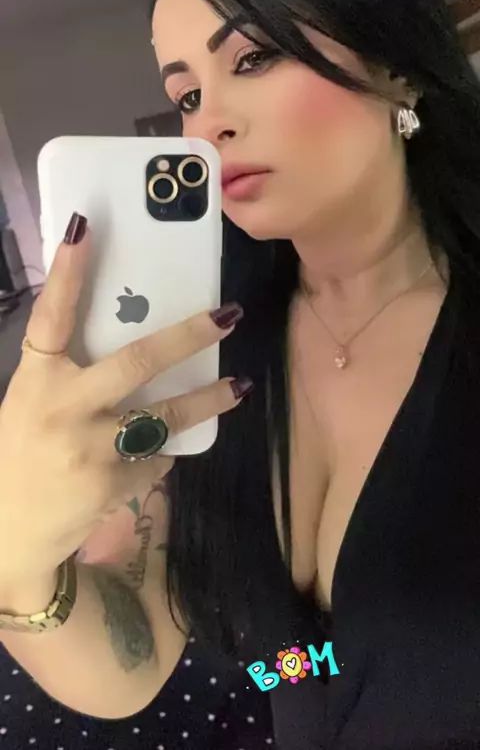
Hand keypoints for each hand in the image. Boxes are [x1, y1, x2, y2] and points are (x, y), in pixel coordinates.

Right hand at [0, 214, 247, 588]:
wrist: (5, 533)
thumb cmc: (16, 456)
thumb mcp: (30, 405)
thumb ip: (68, 376)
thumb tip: (120, 336)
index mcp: (36, 381)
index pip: (50, 317)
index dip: (66, 273)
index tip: (85, 228)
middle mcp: (63, 409)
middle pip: (134, 362)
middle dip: (186, 337)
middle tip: (227, 314)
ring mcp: (91, 449)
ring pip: (163, 418)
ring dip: (207, 399)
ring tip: (240, 385)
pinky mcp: (112, 484)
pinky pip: (155, 458)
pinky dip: (164, 450)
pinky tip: (164, 450)